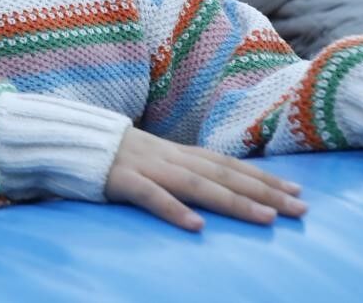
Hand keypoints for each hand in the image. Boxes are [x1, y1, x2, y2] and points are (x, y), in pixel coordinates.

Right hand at [104, 127, 305, 231]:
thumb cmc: (106, 155)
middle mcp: (167, 156)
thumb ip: (176, 171)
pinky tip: (196, 226)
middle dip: (264, 191)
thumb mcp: (148, 159)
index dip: (262, 176)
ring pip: (196, 184)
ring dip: (233, 201)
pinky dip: (173, 209)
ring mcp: (145, 166)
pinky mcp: (120, 179)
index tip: (296, 190)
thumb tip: (210, 189)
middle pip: (223, 174)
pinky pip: (149, 195)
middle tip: (300, 207)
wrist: (63, 137)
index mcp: (174, 151)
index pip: (227, 163)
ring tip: (266, 218)